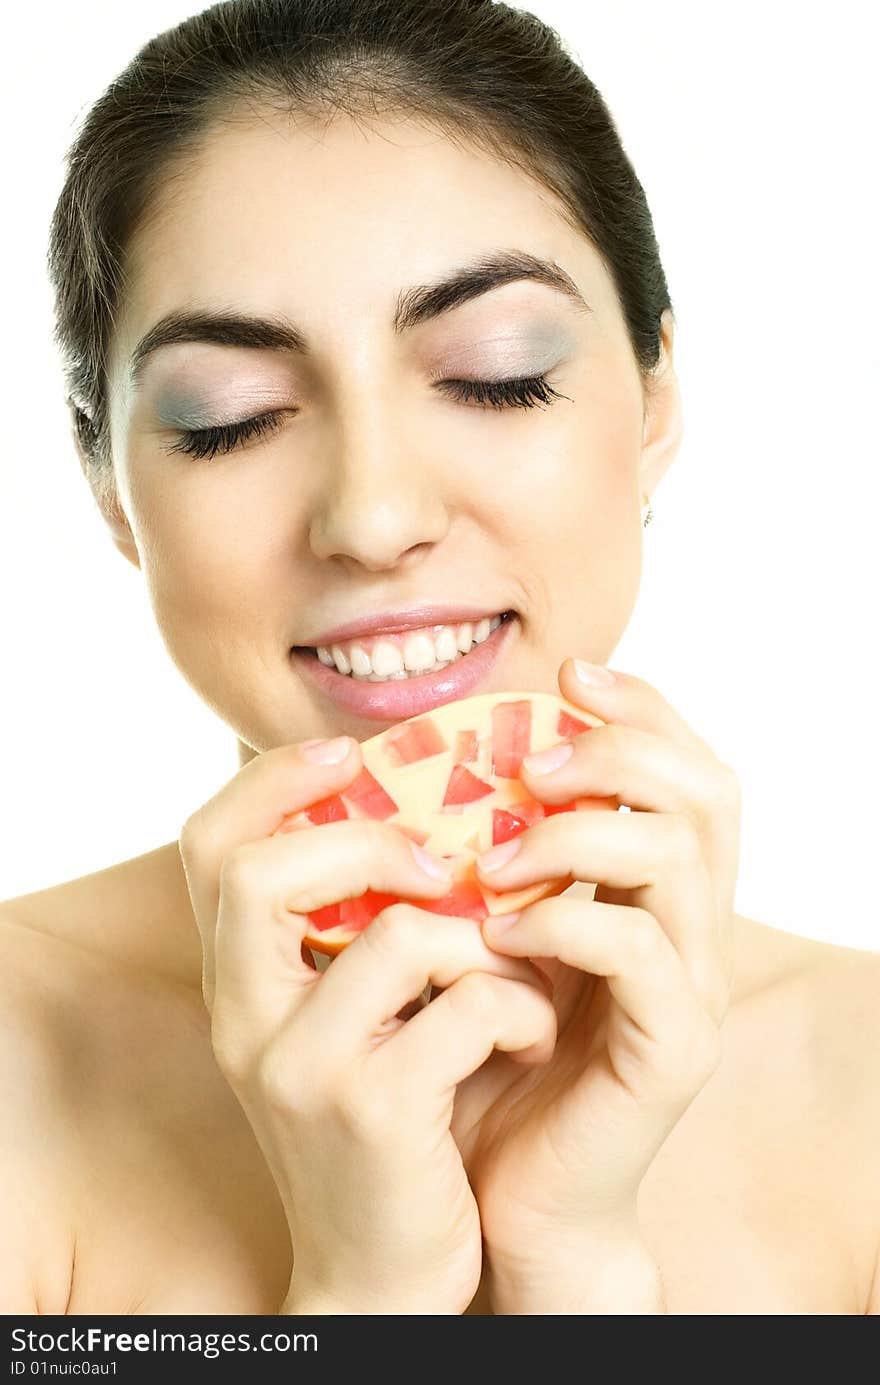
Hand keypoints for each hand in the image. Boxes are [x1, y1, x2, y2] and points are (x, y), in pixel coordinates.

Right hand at [178, 738, 554, 1314]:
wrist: (381, 1275)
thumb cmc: (383, 1125)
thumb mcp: (341, 1023)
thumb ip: (350, 930)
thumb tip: (420, 811)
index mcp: (238, 984)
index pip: (208, 846)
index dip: (270, 781)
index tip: (347, 754)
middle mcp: (246, 1021)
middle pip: (257, 871)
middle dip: (367, 838)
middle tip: (446, 865)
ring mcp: (304, 1070)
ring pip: (400, 934)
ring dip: (486, 942)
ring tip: (518, 978)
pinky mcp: (376, 1114)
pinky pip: (470, 1008)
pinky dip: (521, 1009)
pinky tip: (532, 1038)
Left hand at [448, 659, 739, 1309]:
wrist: (495, 1195)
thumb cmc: (477, 1052)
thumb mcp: (482, 932)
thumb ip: (488, 853)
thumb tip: (438, 756)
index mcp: (653, 889)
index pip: (684, 765)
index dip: (639, 705)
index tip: (564, 672)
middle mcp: (690, 926)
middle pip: (706, 792)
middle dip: (617, 750)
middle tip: (528, 761)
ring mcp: (692, 986)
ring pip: (682, 858)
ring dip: (580, 832)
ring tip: (494, 854)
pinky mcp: (671, 1048)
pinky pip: (640, 953)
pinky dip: (565, 921)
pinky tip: (497, 934)